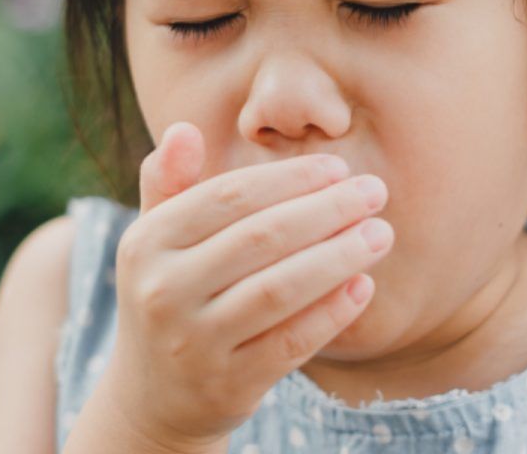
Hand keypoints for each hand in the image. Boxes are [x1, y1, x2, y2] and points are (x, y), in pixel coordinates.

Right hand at [98, 121, 392, 449]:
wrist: (153, 397)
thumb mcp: (155, 240)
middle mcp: (162, 291)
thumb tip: (184, 128)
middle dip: (327, 210)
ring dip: (339, 257)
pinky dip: (331, 312)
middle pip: (261, 238)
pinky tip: (364, 286)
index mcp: (145, 242)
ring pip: (280, 290)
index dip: (290, 178)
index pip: (229, 196)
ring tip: (381, 234)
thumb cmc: (170, 295)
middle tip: (376, 193)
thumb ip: (170, 183)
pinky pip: (291, 343)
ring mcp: (194, 343)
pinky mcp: (228, 385)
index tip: (339, 167)